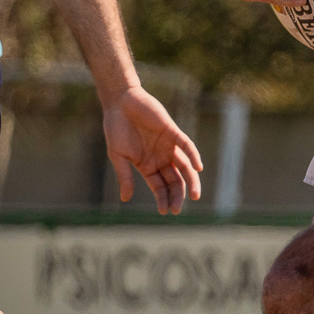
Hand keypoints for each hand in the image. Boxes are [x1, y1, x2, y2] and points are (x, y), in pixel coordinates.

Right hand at [103, 86, 204, 213]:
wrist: (120, 102)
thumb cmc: (116, 129)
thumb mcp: (118, 155)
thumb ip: (124, 176)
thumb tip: (125, 199)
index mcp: (147, 166)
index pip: (159, 187)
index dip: (163, 199)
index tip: (164, 211)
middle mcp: (160, 158)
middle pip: (174, 180)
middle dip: (177, 195)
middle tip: (178, 209)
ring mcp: (168, 146)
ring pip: (184, 166)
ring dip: (191, 180)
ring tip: (194, 195)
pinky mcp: (172, 132)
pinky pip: (186, 145)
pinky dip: (193, 155)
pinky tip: (198, 167)